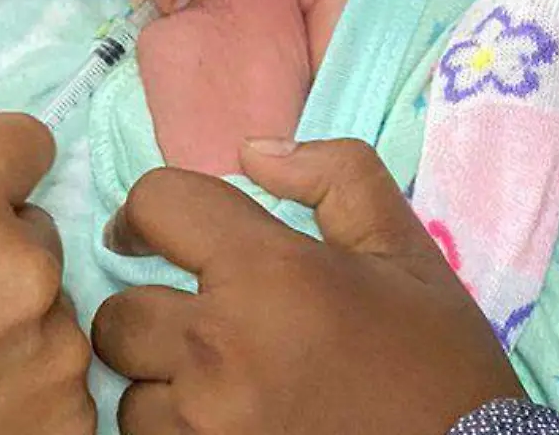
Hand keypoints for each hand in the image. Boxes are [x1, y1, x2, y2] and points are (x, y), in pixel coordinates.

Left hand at [91, 140, 523, 434]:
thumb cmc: (438, 366)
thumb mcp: (408, 254)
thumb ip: (337, 179)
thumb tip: (255, 151)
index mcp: (268, 272)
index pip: (156, 204)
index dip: (148, 212)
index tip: (150, 234)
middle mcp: (220, 344)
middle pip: (120, 312)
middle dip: (154, 312)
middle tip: (203, 327)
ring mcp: (206, 418)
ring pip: (127, 384)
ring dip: (159, 380)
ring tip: (218, 383)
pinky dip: (174, 427)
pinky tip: (225, 421)